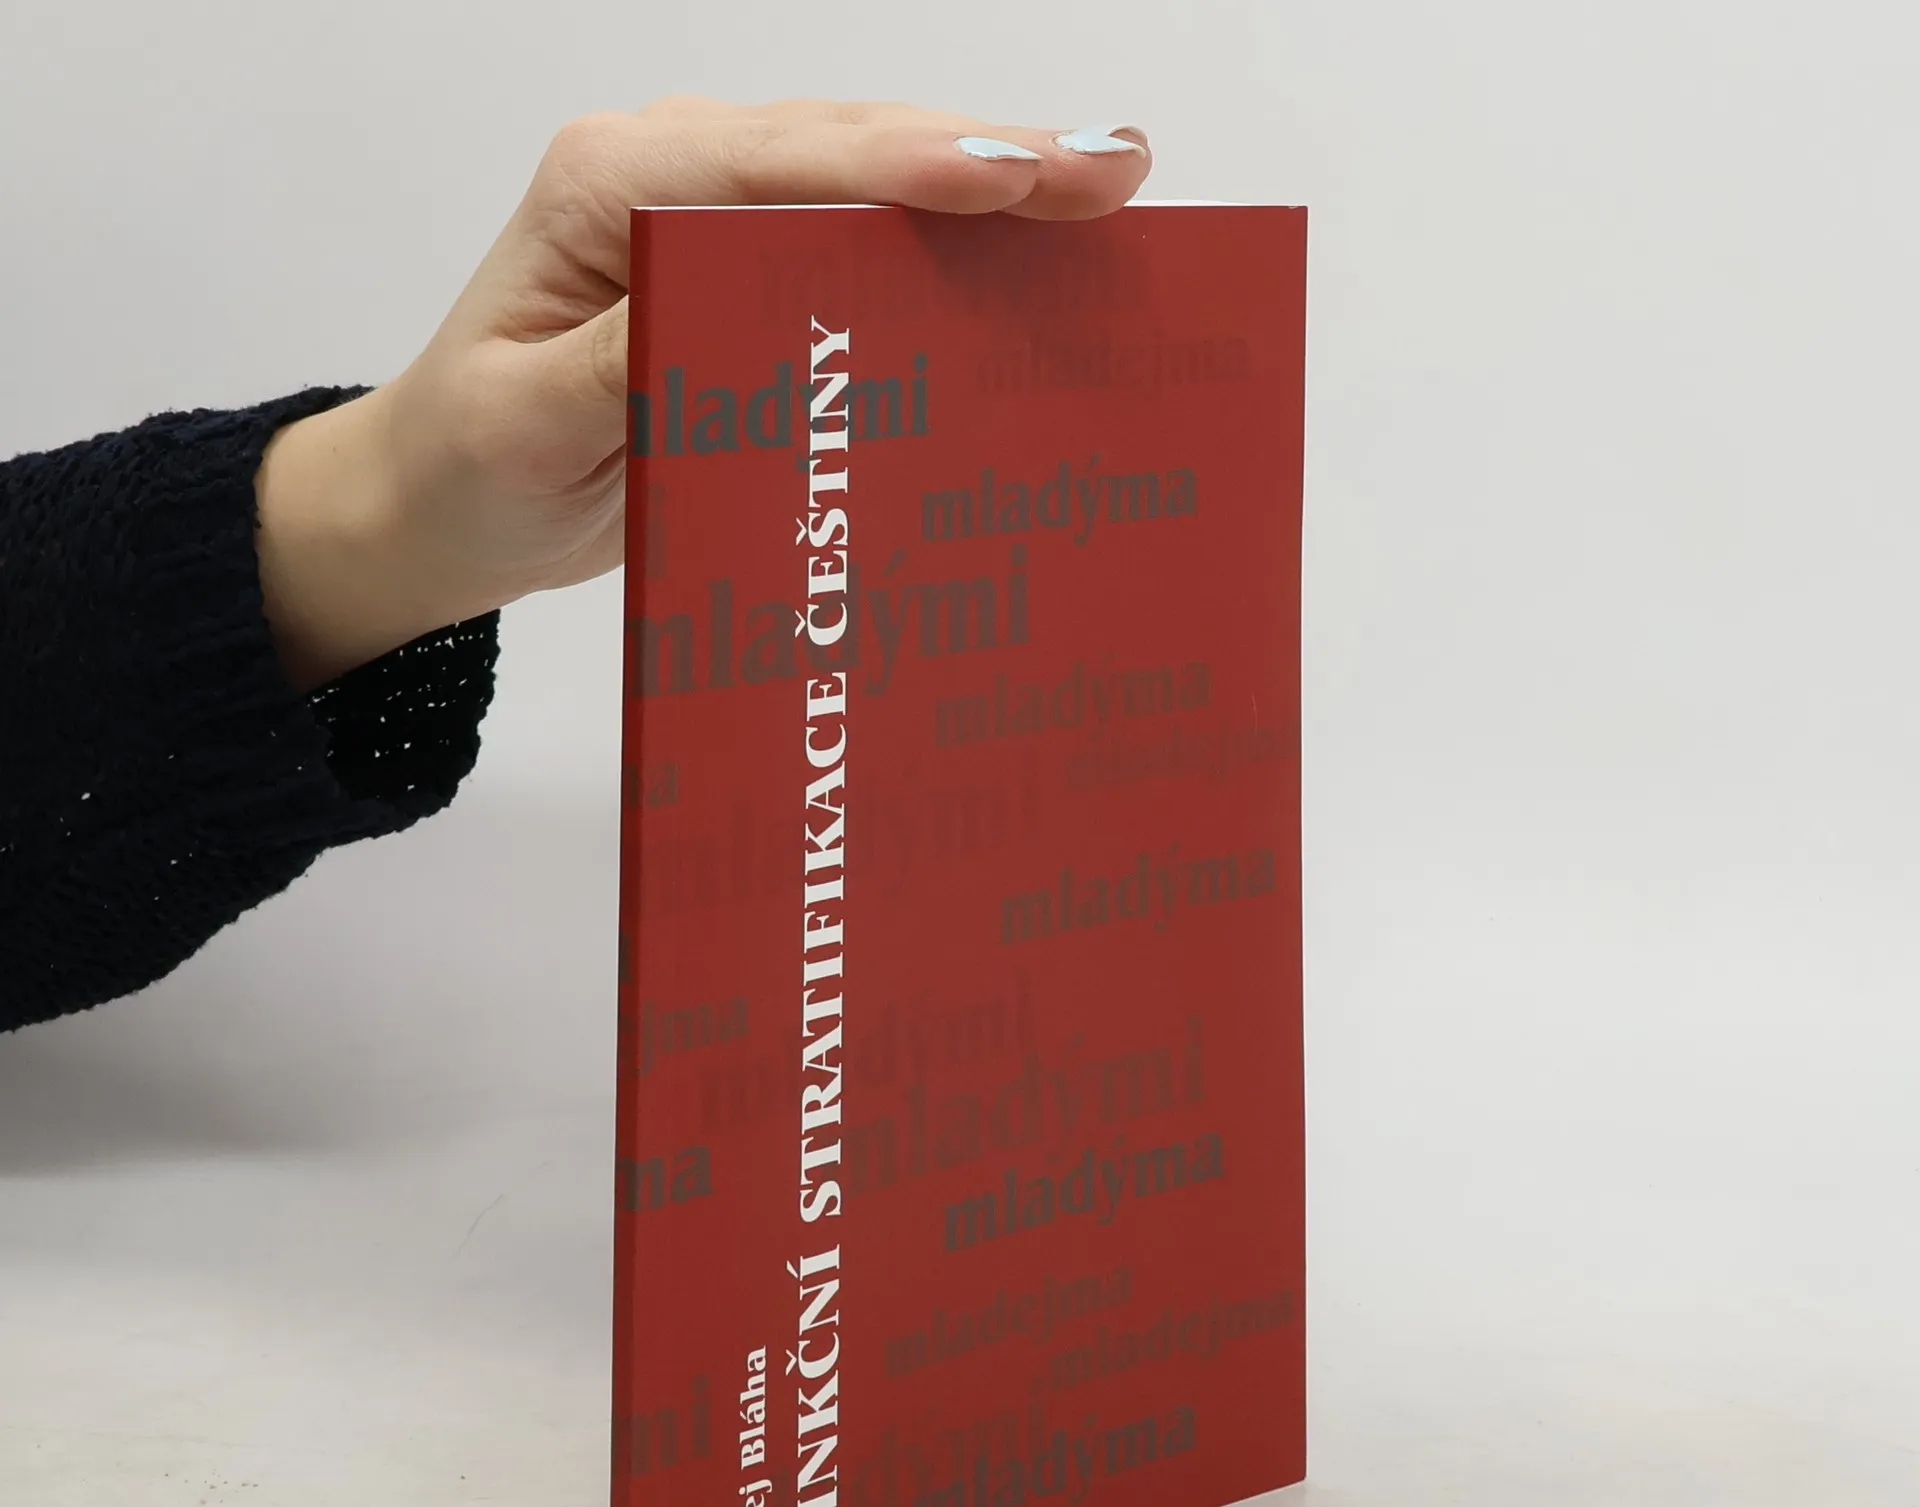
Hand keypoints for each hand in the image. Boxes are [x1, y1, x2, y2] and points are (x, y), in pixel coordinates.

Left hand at [256, 97, 1151, 691]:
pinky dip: (950, 245)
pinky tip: (1031, 255)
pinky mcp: (744, 273)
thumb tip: (737, 311)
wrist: (441, 501)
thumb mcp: (526, 429)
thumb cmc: (471, 465)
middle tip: (1114, 172)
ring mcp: (712, 218)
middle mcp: (667, 176)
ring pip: (870, 178)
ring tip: (1106, 191)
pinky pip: (860, 239)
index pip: (781, 160)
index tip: (1017, 178)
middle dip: (989, 159)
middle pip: (850, 147)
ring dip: (989, 189)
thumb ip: (621, 367)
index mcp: (608, 187)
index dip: (908, 167)